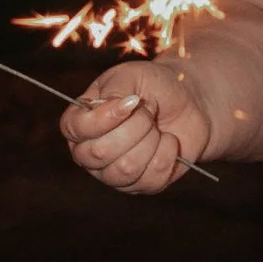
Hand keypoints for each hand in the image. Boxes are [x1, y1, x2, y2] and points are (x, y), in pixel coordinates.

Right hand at [62, 58, 212, 195]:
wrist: (187, 101)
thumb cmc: (152, 86)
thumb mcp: (131, 76)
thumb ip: (115, 91)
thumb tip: (116, 108)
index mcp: (80, 122)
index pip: (74, 129)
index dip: (104, 118)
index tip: (133, 101)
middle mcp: (89, 152)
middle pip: (100, 152)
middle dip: (135, 127)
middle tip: (148, 111)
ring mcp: (113, 173)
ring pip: (125, 168)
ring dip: (151, 141)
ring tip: (156, 127)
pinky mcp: (140, 185)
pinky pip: (150, 179)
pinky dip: (167, 154)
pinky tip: (168, 141)